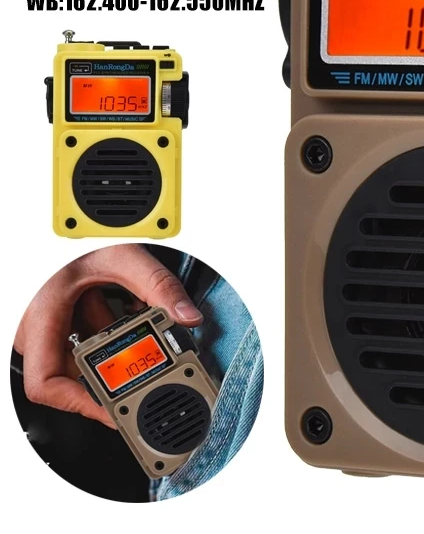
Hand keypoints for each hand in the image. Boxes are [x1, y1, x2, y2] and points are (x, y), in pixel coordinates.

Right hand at [14, 245, 202, 426]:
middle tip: (142, 353)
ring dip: (110, 339)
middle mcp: (33, 323)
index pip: (46, 383)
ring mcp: (41, 321)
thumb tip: (187, 316)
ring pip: (77, 351)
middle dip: (111, 361)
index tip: (112, 409)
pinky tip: (121, 305)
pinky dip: (103, 325)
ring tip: (130, 312)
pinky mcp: (53, 316)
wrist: (73, 218)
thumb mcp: (123, 255)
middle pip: (70, 370)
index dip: (79, 403)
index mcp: (41, 313)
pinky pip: (77, 334)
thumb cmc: (78, 234)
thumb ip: (157, 285)